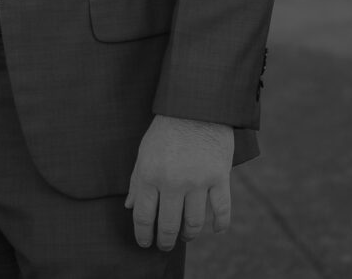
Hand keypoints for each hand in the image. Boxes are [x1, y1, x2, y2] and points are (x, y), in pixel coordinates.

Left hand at [125, 114, 233, 250]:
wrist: (196, 104)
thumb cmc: (166, 128)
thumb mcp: (144, 151)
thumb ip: (136, 181)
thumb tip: (129, 207)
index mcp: (150, 175)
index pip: (143, 216)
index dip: (143, 235)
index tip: (145, 243)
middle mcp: (172, 182)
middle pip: (168, 225)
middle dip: (164, 241)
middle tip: (165, 246)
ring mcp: (197, 181)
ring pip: (194, 223)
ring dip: (189, 235)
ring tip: (186, 236)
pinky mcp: (219, 176)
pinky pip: (222, 210)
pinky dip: (220, 224)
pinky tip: (216, 230)